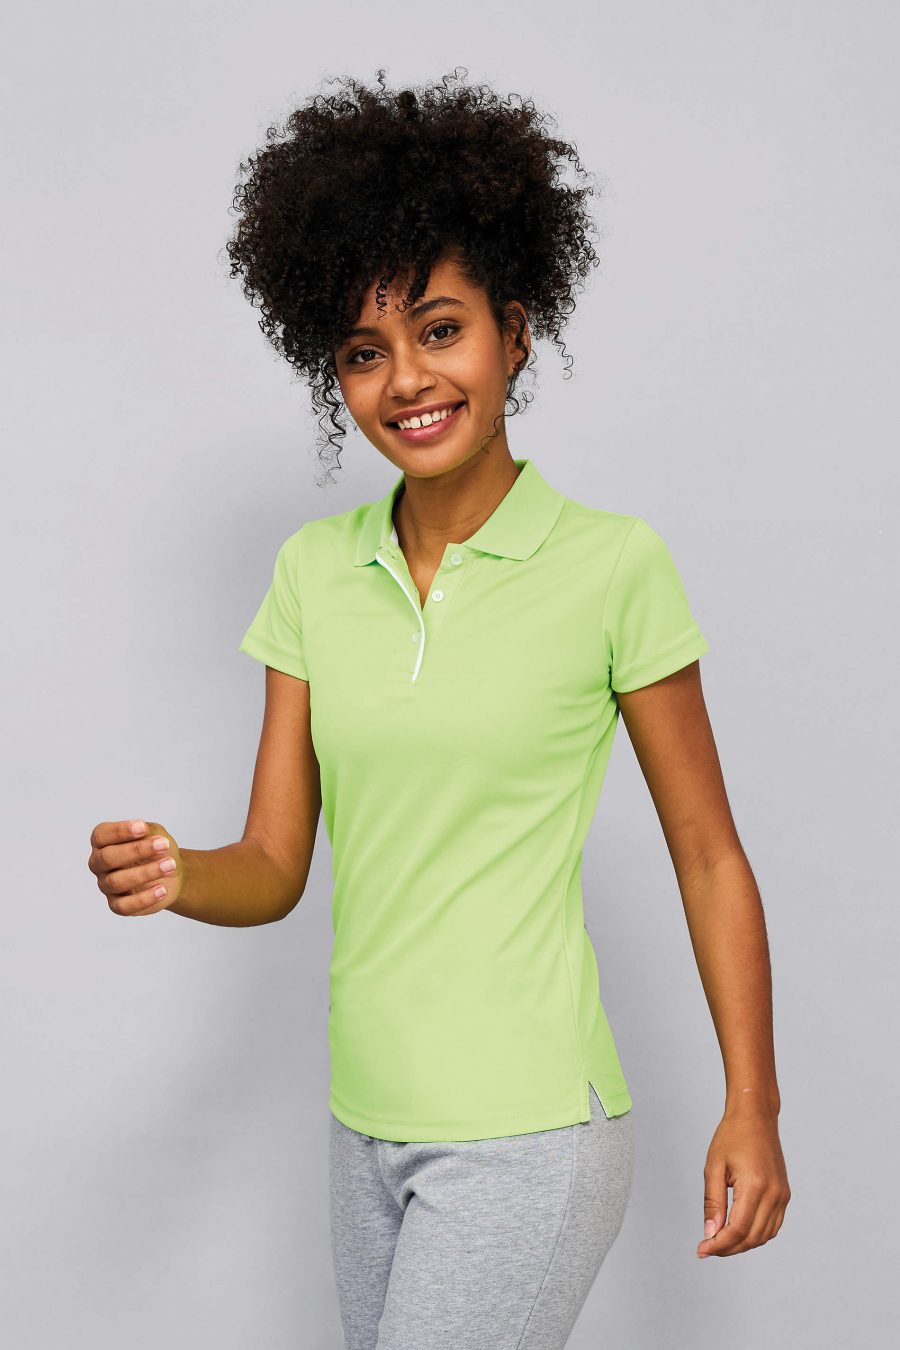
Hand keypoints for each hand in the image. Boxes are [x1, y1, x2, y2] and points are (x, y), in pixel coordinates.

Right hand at [88, 818, 184, 916]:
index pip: (101, 835)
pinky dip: (144, 898)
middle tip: (164, 845)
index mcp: (102, 842)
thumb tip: (142, 830)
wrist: (171, 871)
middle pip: (107, 858)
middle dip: (137, 850)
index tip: (142, 827)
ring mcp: (106, 885)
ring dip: (146, 872)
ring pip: (117, 882)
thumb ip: (147, 831)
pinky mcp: (116, 905)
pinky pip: (124, 906)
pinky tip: (162, 889)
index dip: (120, 831)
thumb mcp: (155, 833)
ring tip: (170, 865)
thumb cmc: (157, 849)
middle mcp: (99, 864)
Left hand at [697, 1101, 790, 1258]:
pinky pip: (772, 1225)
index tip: (701, 1250)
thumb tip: (710, 1234)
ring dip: (742, 1244)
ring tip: (719, 1242)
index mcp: (755, 1186)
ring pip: (764, 1236)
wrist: (755, 1116)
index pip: (737, 1230)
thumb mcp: (714, 1167)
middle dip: (728, 1248)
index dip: (718, 1245)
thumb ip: (713, 1203)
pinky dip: (756, 1234)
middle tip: (706, 1248)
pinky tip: (738, 1232)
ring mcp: (782, 1196)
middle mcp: (774, 1194)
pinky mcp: (784, 1195)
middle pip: (751, 1237)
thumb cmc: (732, 1136)